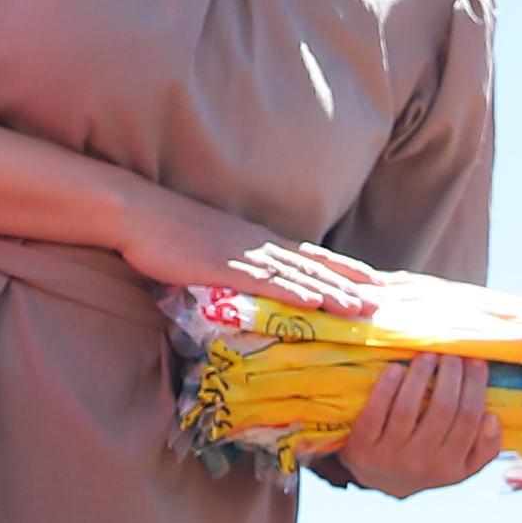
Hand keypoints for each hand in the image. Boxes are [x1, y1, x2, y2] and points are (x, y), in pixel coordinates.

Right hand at [113, 186, 377, 318]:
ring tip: (361, 309)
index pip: (311, 257)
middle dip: (350, 287)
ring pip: (296, 276)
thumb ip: (237, 267)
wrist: (137, 212)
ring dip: (332, 293)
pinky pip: (262, 281)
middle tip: (384, 305)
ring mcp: (242, 254)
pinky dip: (290, 292)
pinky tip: (312, 302)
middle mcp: (259, 245)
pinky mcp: (222, 266)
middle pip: (314, 267)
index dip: (344, 271)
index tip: (374, 285)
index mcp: (258, 241)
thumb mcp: (213, 249)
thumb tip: (253, 287)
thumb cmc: (170, 232)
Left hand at [334, 349, 499, 498]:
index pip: (469, 419)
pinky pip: (376, 412)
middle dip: (451, 375)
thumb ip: (485, 447)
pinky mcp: (362, 448)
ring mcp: (390, 456)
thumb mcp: (461, 466)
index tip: (476, 361)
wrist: (380, 480)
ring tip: (427, 356)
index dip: (475, 386)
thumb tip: (492, 418)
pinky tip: (396, 368)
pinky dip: (386, 387)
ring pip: (408, 408)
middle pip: (443, 409)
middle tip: (451, 354)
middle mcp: (422, 464)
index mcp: (451, 468)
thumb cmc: (428, 462)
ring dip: (420, 375)